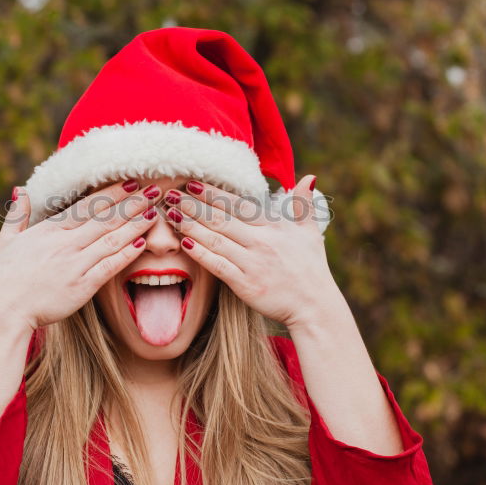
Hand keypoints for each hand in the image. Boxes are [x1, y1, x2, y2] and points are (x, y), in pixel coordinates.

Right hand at [0, 180, 159, 333]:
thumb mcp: (6, 241)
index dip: (112, 193)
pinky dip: (126, 254)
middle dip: (132, 203)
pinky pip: (109, 266)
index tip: (131, 182)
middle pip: (106, 219)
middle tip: (154, 190)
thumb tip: (21, 190)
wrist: (4, 311)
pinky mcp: (82, 286)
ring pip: (112, 239)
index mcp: (50, 231)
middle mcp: (66, 244)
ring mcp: (75, 264)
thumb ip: (17, 215)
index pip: (87, 206)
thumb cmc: (3, 279)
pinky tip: (143, 243)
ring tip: (154, 212)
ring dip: (135, 224)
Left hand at [162, 175, 341, 329]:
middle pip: (221, 218)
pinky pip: (218, 265)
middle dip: (193, 205)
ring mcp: (252, 263)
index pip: (238, 204)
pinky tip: (183, 244)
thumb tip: (309, 178)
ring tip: (171, 214)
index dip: (213, 192)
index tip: (192, 183)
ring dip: (191, 225)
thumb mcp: (311, 232)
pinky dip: (200, 253)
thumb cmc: (312, 269)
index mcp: (274, 226)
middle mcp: (261, 241)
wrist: (314, 306)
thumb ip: (304, 205)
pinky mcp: (245, 284)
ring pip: (215, 239)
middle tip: (172, 194)